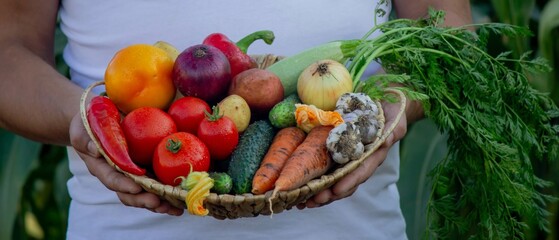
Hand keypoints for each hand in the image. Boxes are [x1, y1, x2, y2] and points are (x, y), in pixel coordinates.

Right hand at [69, 113, 183, 215]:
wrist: (100, 118)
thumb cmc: (90, 121)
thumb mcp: (83, 127)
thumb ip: (86, 138)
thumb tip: (94, 150)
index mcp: (101, 167)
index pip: (112, 179)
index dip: (123, 185)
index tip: (136, 187)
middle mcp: (118, 175)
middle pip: (130, 194)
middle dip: (144, 200)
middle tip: (159, 202)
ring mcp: (133, 175)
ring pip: (145, 194)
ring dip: (160, 203)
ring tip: (174, 208)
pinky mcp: (147, 170)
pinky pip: (157, 185)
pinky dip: (169, 194)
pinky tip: (182, 199)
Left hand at [298, 95, 408, 208]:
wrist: (387, 104)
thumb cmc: (393, 111)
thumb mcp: (396, 118)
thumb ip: (392, 131)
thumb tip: (384, 141)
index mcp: (374, 154)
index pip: (361, 171)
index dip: (349, 182)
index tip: (336, 191)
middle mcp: (361, 161)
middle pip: (345, 183)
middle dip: (329, 194)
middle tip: (312, 201)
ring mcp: (348, 159)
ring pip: (334, 181)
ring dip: (318, 193)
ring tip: (302, 202)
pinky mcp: (337, 154)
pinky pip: (326, 170)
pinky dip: (314, 181)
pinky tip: (300, 190)